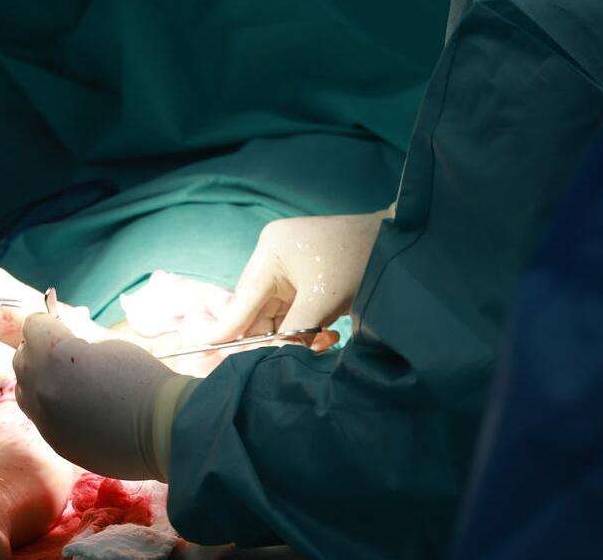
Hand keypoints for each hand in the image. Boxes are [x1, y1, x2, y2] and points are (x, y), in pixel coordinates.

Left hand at [12, 313, 196, 480]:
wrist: (163, 431)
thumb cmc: (143, 379)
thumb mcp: (108, 345)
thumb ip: (74, 343)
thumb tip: (59, 343)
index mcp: (55, 356)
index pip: (33, 326)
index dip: (50, 323)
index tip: (64, 327)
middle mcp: (41, 389)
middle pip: (21, 358)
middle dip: (39, 350)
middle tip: (64, 351)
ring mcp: (45, 421)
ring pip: (24, 390)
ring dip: (39, 380)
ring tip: (67, 380)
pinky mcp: (55, 443)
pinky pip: (40, 416)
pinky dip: (51, 406)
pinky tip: (77, 406)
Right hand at [200, 208, 392, 344]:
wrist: (398, 242)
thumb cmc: (358, 261)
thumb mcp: (323, 300)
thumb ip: (293, 330)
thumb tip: (272, 356)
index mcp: (270, 252)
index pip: (241, 300)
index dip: (226, 330)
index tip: (204, 351)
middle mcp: (272, 256)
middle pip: (257, 309)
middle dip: (272, 337)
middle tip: (283, 358)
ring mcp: (289, 266)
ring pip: (276, 313)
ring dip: (293, 334)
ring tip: (325, 340)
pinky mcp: (305, 276)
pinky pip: (293, 309)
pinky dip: (305, 326)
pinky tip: (326, 335)